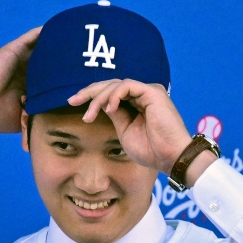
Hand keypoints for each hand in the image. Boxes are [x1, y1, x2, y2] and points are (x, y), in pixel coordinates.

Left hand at [68, 79, 200, 175]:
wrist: (170, 158)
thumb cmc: (151, 150)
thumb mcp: (125, 131)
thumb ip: (115, 115)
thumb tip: (102, 104)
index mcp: (136, 103)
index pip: (110, 93)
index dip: (91, 96)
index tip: (73, 103)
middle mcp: (142, 94)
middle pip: (110, 85)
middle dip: (89, 92)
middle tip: (72, 100)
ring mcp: (147, 91)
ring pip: (115, 85)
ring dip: (98, 98)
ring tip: (90, 115)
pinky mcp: (152, 92)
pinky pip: (126, 86)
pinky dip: (114, 95)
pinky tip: (108, 109)